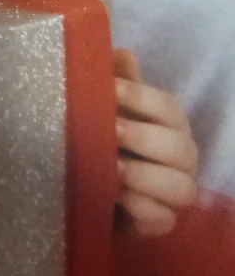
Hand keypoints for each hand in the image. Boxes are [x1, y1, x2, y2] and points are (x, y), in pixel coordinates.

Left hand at [114, 48, 197, 238]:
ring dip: (143, 176)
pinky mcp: (162, 223)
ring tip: (112, 167)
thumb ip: (116, 80)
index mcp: (170, 122)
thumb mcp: (107, 105)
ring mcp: (177, 191)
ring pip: (180, 187)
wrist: (93, 184)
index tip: (108, 89)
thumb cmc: (106, 134)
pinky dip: (139, 208)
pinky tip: (114, 196)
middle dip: (143, 138)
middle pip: (179, 147)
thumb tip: (121, 53)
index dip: (139, 96)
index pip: (167, 106)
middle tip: (110, 131)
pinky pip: (162, 219)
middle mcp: (182, 155)